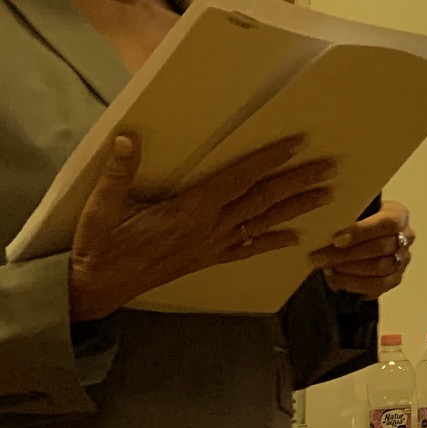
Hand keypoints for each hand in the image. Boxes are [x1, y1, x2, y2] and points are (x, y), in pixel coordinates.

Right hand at [68, 132, 335, 322]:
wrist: (95, 288)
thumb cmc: (99, 246)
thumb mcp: (101, 208)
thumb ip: (118, 173)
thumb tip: (126, 139)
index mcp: (189, 209)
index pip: (238, 178)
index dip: (268, 160)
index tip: (296, 145)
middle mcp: (208, 227)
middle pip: (262, 199)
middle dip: (297, 181)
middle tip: (330, 167)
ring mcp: (211, 245)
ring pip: (263, 223)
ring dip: (296, 208)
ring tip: (327, 196)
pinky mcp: (207, 260)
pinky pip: (247, 250)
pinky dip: (272, 242)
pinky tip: (296, 239)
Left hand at [310, 200, 415, 298]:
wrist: (364, 236)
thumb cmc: (357, 220)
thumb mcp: (355, 211)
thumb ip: (347, 216)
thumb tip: (324, 226)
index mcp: (399, 215)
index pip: (387, 223)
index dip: (363, 232)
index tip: (336, 240)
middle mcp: (407, 237)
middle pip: (381, 247)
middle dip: (347, 254)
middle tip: (320, 257)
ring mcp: (403, 260)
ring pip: (379, 268)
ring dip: (349, 270)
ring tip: (326, 268)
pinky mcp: (396, 279)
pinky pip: (378, 286)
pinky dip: (354, 284)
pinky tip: (335, 280)